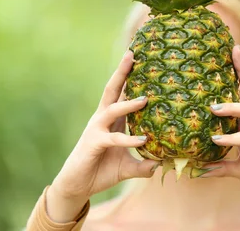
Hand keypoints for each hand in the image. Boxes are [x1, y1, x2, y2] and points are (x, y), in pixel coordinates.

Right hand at [47, 50, 158, 221]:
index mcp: (112, 120)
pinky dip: (128, 140)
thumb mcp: (128, 168)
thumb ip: (144, 165)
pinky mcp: (93, 143)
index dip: (129, 76)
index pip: (121, 92)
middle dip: (122, 72)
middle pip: (112, 89)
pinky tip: (143, 140)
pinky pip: (113, 138)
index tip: (141, 58)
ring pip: (112, 109)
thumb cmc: (101, 171)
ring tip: (145, 99)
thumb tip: (162, 164)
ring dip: (128, 103)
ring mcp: (96, 130)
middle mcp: (102, 119)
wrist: (77, 186)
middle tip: (132, 54)